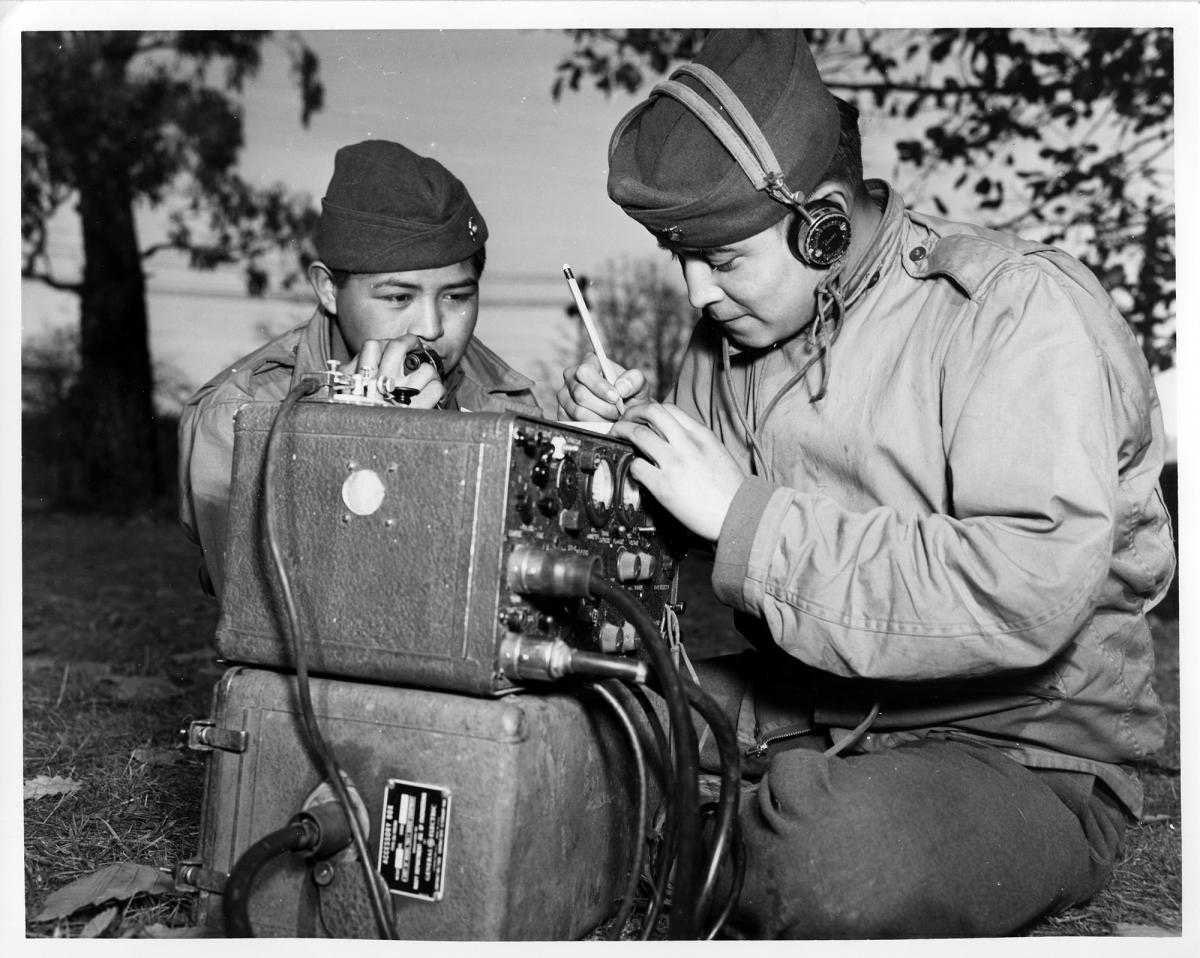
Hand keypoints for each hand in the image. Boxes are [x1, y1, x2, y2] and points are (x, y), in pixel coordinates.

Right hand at [354, 334, 444, 409]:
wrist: (367, 445)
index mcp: (364, 378)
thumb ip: (350, 376)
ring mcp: (402, 395)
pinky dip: (437, 390)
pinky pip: (436, 389)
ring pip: (425, 368)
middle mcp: (383, 382)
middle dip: (410, 341)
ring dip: (427, 372)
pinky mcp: (419, 409)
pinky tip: (431, 394)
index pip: (372, 346)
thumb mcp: (345, 395)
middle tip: (414, 344)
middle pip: (398, 347)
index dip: (385, 343)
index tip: (393, 345)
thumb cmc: (357, 418)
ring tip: (423, 379)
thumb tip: (357, 361)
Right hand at [557, 355, 647, 421]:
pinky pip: (573, 423)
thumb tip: (619, 388)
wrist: (626, 414)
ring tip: (613, 419)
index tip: (615, 397)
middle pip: (580, 394)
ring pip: (577, 411)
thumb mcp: (639, 385)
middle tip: (619, 413)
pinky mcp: (562, 414)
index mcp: (589, 363)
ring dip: (599, 419)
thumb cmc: (630, 396)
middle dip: (603, 407)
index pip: (585, 372)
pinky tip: (603, 425)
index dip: (599, 386)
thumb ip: (634, 381)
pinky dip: (592, 427)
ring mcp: (564, 396)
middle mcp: (572, 377)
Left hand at [610, 403, 745, 542]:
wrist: (740, 514)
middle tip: (623, 421)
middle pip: (651, 412)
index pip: (669, 408)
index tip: (640, 416)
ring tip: (617, 437)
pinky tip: (634, 471)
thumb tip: (671, 436)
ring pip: (638, 434)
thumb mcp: (716, 452)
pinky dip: (631, 466)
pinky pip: (637, 467)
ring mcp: (674, 463)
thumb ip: (694, 441)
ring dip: (622, 432)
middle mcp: (687, 444)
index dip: (649, 409)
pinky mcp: (664, 486)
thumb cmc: (730, 489)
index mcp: (701, 435)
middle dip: (631, 412)